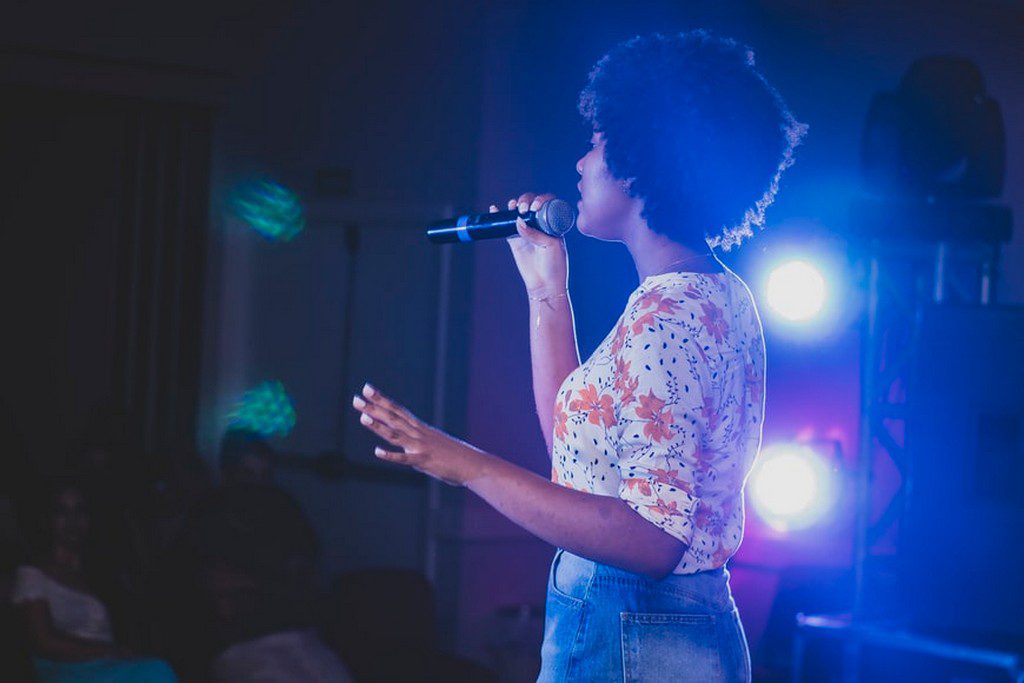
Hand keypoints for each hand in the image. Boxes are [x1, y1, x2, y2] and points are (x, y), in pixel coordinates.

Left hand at [352, 384, 491, 486]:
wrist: (475, 465)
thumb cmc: (457, 458)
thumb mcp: (436, 445)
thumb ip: (420, 445)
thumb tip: (410, 448)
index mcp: (421, 429)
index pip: (398, 410)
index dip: (382, 399)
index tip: (367, 388)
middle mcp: (419, 434)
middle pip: (393, 417)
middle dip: (374, 407)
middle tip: (357, 398)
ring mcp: (421, 446)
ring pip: (396, 434)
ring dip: (378, 425)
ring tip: (362, 416)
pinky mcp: (424, 461)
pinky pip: (404, 459)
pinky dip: (390, 455)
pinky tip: (377, 452)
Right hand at [494, 192, 567, 293]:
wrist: (544, 284)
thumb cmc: (554, 265)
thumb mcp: (550, 246)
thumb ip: (535, 233)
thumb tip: (518, 220)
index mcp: (553, 224)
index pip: (546, 204)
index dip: (540, 200)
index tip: (535, 207)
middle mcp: (540, 225)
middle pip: (530, 205)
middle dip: (525, 201)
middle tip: (523, 209)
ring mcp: (526, 232)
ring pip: (518, 213)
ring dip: (514, 205)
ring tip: (512, 207)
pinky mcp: (515, 240)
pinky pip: (506, 226)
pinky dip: (500, 216)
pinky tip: (495, 209)